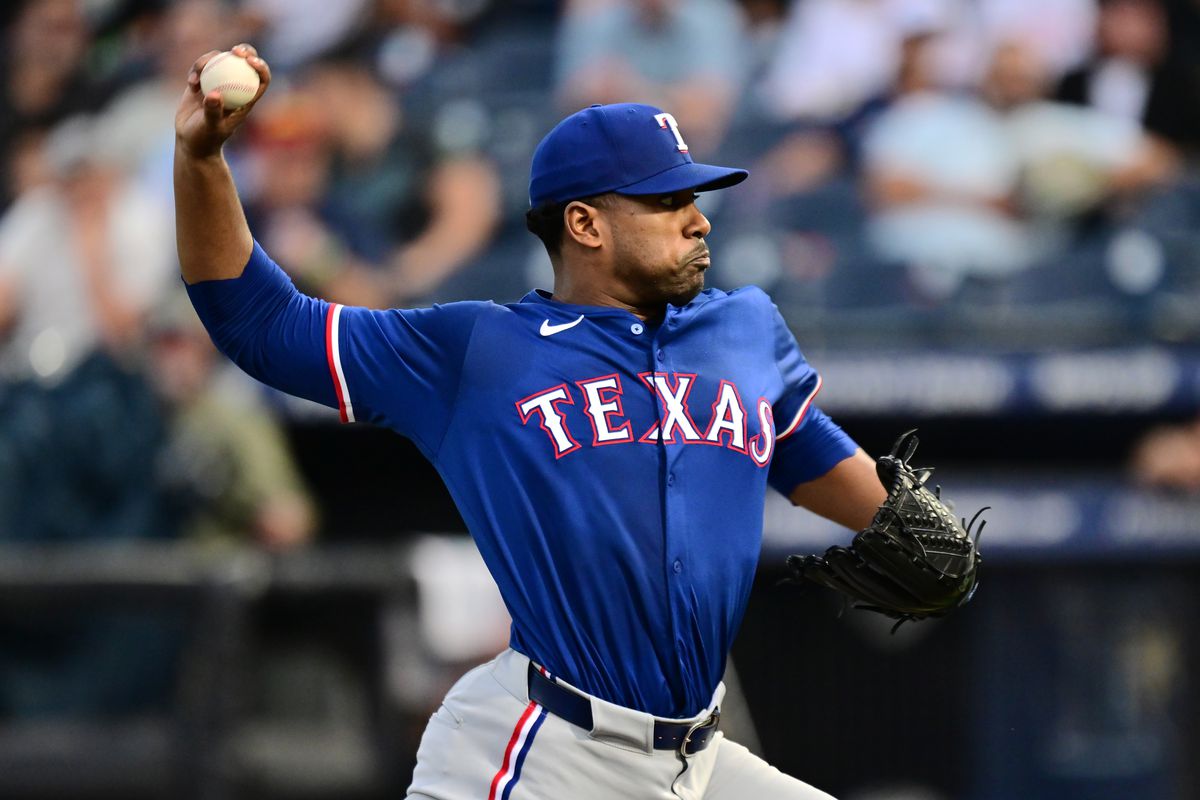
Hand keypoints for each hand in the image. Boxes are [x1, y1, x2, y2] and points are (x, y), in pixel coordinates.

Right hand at [174, 44, 270, 159]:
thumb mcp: (210, 127)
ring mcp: (219, 82)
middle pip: (245, 63)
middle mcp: (235, 87)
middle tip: (234, 51)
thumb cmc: (206, 138)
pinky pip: (202, 67)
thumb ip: (213, 112)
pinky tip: (191, 83)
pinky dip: (196, 70)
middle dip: (245, 51)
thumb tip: (214, 94)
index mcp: (246, 99)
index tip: (250, 61)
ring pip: (221, 59)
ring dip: (210, 60)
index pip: (261, 80)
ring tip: (197, 78)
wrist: (191, 141)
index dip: (261, 67)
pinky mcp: (203, 81)